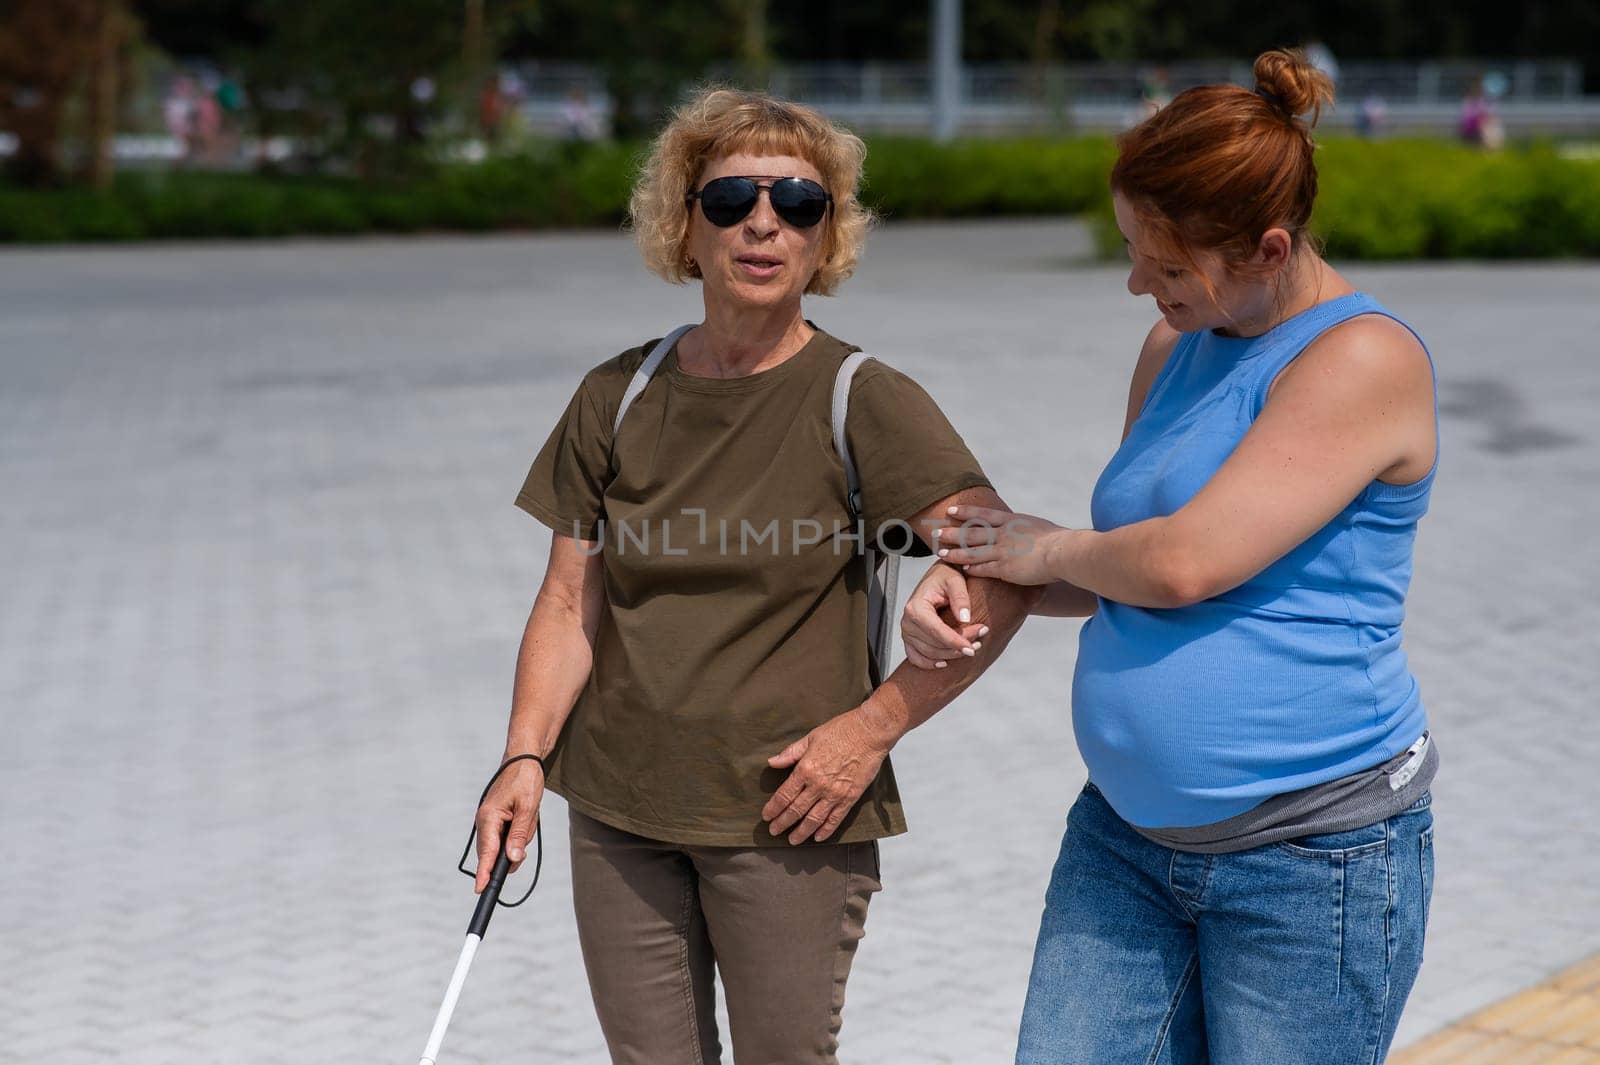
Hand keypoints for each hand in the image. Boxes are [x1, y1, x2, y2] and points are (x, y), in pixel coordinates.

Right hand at [473, 757, 545, 891]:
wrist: (524, 759)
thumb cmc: (526, 780)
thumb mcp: (528, 807)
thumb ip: (519, 835)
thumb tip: (512, 860)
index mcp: (489, 817)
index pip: (486, 852)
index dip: (484, 872)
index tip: (481, 890)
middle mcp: (485, 821)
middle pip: (496, 851)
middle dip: (514, 848)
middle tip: (527, 823)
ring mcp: (490, 820)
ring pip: (506, 843)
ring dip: (521, 835)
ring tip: (529, 812)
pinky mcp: (498, 818)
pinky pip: (509, 835)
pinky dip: (521, 830)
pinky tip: (527, 815)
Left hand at [762, 708, 893, 844]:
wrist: (869, 732)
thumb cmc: (841, 730)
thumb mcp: (811, 737)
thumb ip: (790, 753)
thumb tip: (772, 763)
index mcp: (806, 769)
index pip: (784, 795)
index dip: (773, 808)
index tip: (767, 816)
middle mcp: (818, 785)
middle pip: (796, 810)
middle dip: (782, 823)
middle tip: (774, 831)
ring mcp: (835, 793)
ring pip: (814, 819)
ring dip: (801, 832)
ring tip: (792, 840)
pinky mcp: (850, 798)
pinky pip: (836, 819)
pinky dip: (826, 830)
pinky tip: (818, 837)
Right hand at [901, 563, 988, 668]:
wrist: (937, 577)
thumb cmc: (944, 577)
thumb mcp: (955, 580)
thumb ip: (960, 597)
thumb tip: (964, 618)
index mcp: (916, 607)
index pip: (936, 631)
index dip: (955, 641)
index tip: (972, 647)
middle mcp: (908, 621)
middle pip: (934, 645)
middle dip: (958, 647)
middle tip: (979, 641)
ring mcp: (907, 632)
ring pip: (929, 653)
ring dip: (950, 654)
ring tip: (971, 647)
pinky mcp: (910, 639)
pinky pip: (916, 658)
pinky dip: (929, 663)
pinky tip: (945, 662)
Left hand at [933, 504, 1066, 585]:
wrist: (1063, 551)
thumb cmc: (1060, 540)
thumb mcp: (1041, 527)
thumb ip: (1029, 529)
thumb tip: (1030, 530)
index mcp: (1012, 521)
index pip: (983, 514)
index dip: (965, 512)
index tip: (951, 510)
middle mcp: (1003, 534)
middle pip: (971, 532)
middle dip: (951, 532)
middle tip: (935, 532)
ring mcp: (1002, 551)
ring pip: (972, 552)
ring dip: (955, 553)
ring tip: (941, 554)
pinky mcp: (1005, 569)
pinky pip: (983, 569)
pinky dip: (971, 569)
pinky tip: (962, 570)